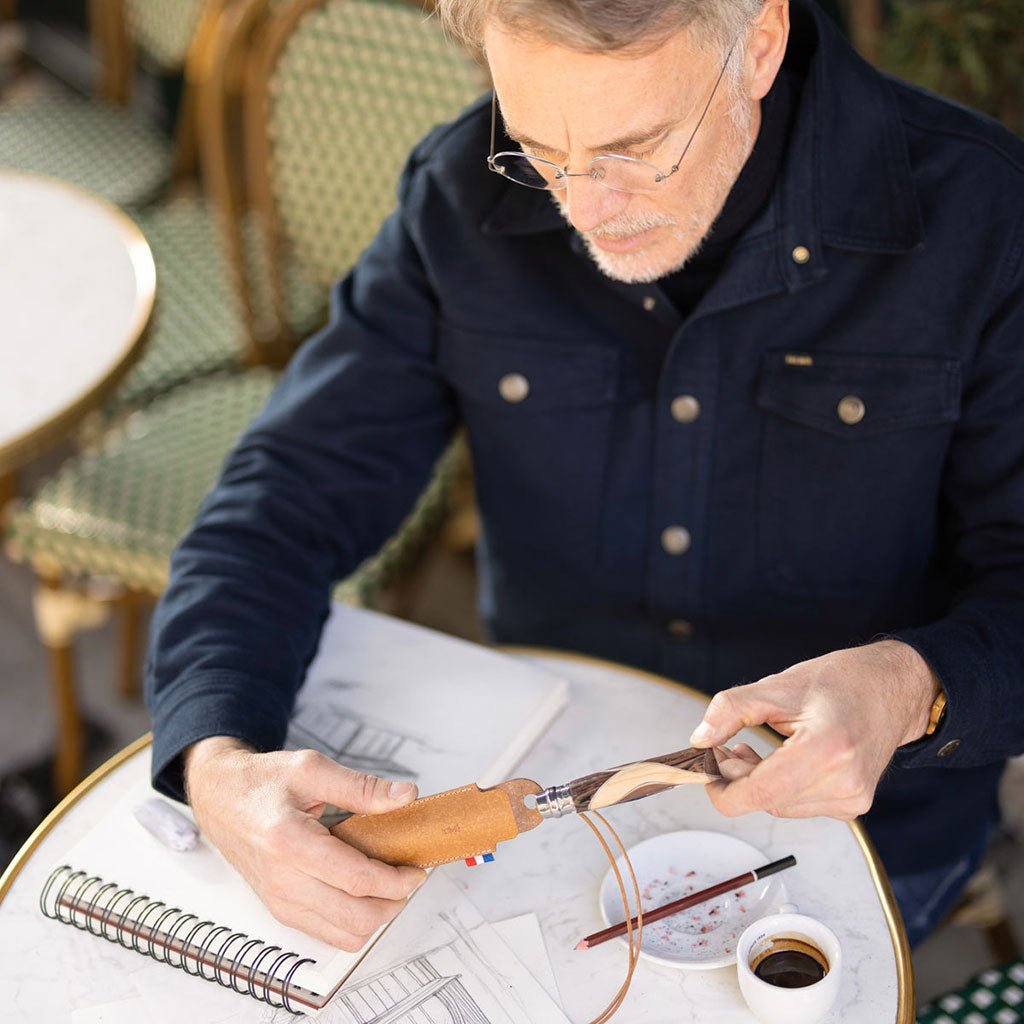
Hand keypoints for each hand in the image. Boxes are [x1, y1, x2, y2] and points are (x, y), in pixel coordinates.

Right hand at [184, 737, 426, 949]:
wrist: (220, 799)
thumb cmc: (262, 782)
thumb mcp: (312, 768)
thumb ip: (361, 786)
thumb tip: (406, 795)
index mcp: (290, 842)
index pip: (357, 879)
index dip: (397, 879)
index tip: (417, 867)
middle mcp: (283, 881)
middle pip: (356, 918)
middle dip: (394, 902)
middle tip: (408, 877)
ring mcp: (280, 901)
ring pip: (345, 935)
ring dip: (377, 916)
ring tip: (389, 884)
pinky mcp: (280, 910)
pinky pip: (328, 934)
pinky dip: (355, 921)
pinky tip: (364, 891)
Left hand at [690, 641, 939, 819]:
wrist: (892, 688)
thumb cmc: (840, 682)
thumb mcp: (776, 686)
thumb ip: (731, 711)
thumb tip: (700, 739)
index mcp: (826, 750)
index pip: (759, 794)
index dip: (722, 788)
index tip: (705, 769)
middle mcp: (844, 783)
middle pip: (766, 802)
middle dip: (737, 778)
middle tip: (724, 747)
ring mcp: (852, 799)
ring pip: (780, 807)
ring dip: (757, 784)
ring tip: (751, 749)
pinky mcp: (853, 805)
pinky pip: (799, 805)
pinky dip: (780, 787)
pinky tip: (779, 761)